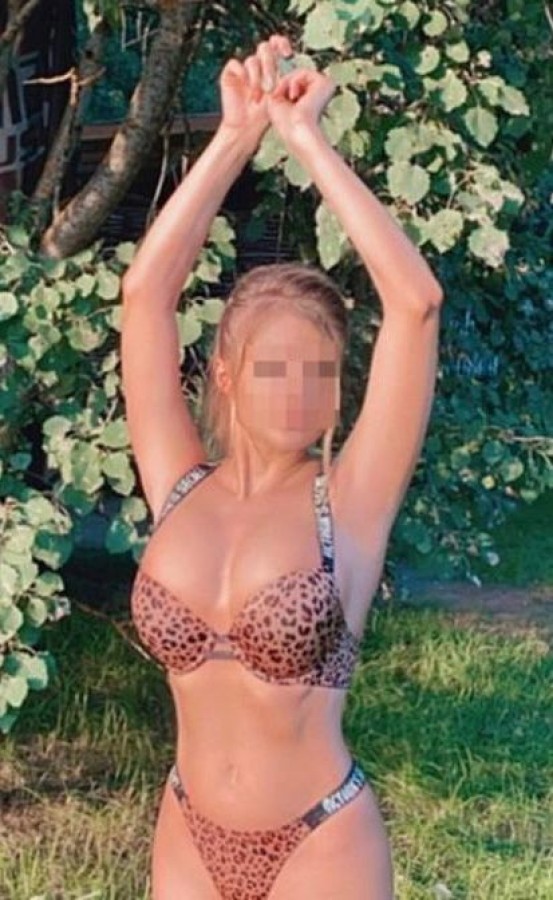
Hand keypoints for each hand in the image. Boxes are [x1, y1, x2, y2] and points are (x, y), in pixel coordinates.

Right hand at [218, 34, 293, 149]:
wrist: (247, 129)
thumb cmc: (264, 116)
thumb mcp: (281, 95)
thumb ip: (287, 78)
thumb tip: (297, 65)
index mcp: (272, 66)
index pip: (276, 44)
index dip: (282, 44)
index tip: (288, 54)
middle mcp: (258, 65)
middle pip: (265, 48)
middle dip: (270, 66)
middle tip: (271, 86)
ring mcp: (244, 69)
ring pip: (252, 59)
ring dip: (257, 77)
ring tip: (259, 95)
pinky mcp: (230, 74)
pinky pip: (235, 64)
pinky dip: (242, 74)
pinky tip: (247, 87)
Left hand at [267, 68, 336, 147]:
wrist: (297, 130)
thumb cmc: (286, 124)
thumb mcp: (277, 100)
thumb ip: (280, 84)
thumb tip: (282, 72)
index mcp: (313, 100)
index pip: (293, 85)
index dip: (282, 91)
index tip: (280, 106)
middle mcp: (321, 94)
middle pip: (295, 78)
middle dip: (284, 86)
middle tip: (285, 102)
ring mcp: (325, 87)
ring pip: (298, 74)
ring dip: (287, 85)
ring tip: (291, 100)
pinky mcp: (327, 83)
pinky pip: (303, 72)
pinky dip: (294, 81)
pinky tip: (295, 96)